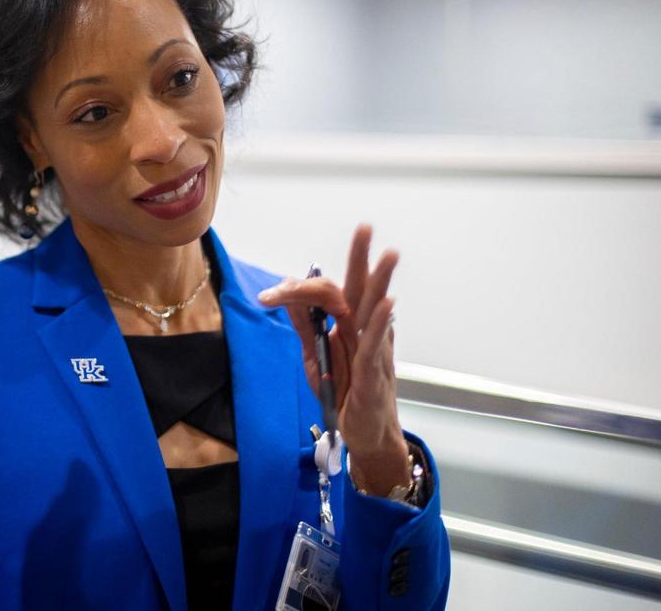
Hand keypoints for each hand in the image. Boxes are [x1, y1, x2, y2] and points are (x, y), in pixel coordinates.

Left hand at [258, 224, 408, 496]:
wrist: (361, 433)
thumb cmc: (342, 392)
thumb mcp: (313, 356)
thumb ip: (304, 326)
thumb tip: (288, 295)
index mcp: (346, 325)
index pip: (325, 294)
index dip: (299, 288)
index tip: (271, 293)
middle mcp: (361, 331)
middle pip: (359, 288)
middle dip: (361, 257)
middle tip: (365, 227)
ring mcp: (371, 350)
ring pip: (373, 310)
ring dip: (380, 282)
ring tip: (389, 254)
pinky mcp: (373, 373)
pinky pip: (378, 344)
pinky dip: (381, 324)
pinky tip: (387, 304)